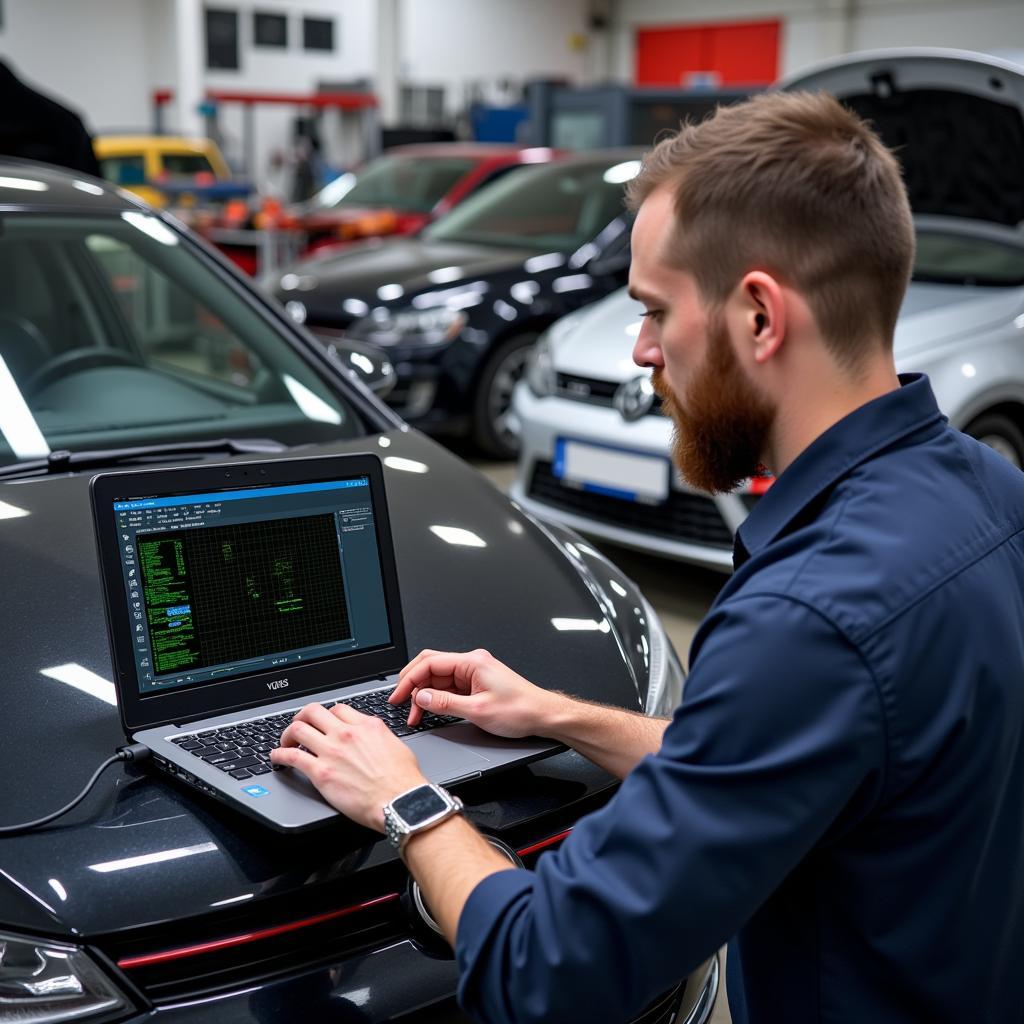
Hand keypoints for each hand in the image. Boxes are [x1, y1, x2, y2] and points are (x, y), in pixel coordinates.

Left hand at [271, 702, 426, 830]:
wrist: (400, 802)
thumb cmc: (403, 780)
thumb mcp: (395, 745)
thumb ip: (377, 737)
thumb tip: (370, 739)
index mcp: (367, 725)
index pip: (338, 710)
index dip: (328, 716)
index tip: (324, 724)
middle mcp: (346, 733)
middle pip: (314, 711)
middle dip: (302, 717)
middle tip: (299, 725)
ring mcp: (331, 751)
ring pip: (298, 728)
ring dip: (288, 734)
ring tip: (285, 741)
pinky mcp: (320, 772)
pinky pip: (291, 756)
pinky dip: (279, 754)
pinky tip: (277, 757)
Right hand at [391, 648, 563, 737]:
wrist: (542, 716)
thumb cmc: (520, 710)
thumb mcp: (477, 711)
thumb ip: (445, 703)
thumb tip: (421, 697)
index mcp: (472, 662)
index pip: (430, 662)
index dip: (409, 679)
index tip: (397, 695)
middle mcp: (472, 664)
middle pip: (431, 668)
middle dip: (413, 685)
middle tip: (400, 703)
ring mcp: (473, 674)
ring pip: (438, 679)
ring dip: (424, 695)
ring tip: (416, 714)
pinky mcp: (475, 685)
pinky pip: (448, 688)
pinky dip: (436, 699)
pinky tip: (430, 710)